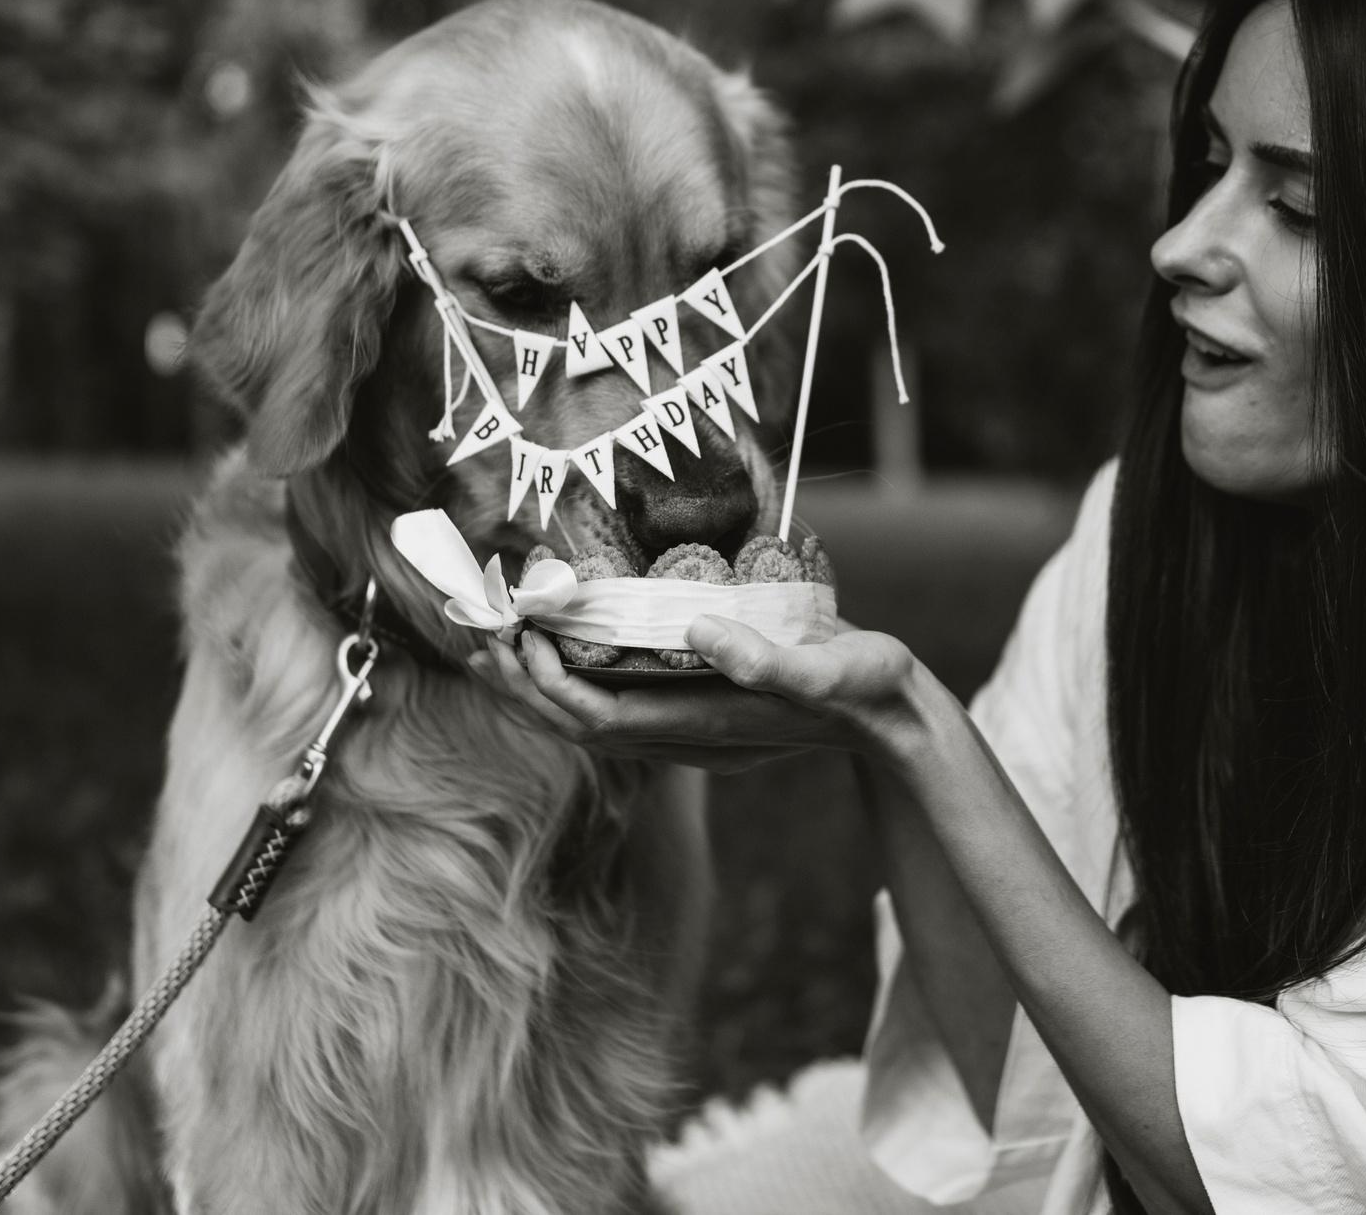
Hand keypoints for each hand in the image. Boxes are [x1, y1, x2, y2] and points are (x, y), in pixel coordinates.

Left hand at [467, 616, 931, 771]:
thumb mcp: (827, 670)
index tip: (515, 631)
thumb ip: (767, 660)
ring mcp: (686, 727)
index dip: (546, 681)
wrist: (892, 718)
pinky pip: (612, 698)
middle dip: (520, 682)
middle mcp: (682, 735)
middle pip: (575, 722)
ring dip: (537, 680)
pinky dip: (573, 672)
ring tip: (496, 638)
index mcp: (702, 726)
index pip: (596, 716)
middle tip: (473, 630)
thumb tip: (698, 630)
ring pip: (587, 715)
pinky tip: (561, 642)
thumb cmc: (865, 689)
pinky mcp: (695, 708)